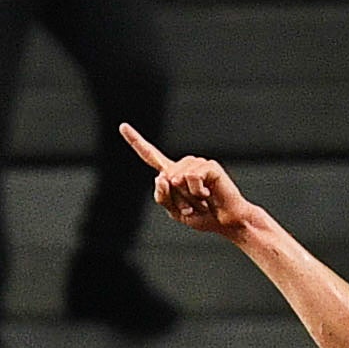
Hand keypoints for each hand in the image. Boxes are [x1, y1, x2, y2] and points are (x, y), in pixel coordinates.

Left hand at [121, 123, 259, 239]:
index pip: (150, 156)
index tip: (122, 126)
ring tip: (202, 199)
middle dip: (176, 199)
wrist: (226, 221)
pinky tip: (208, 194)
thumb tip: (162, 175)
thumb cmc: (203, 216)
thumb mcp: (175, 212)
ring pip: (176, 179)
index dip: (136, 141)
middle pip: (164, 179)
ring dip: (188, 197)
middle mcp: (182, 165)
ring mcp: (196, 163)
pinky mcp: (209, 166)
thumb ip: (162, 197)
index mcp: (172, 174)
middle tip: (193, 205)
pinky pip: (191, 178)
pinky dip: (197, 191)